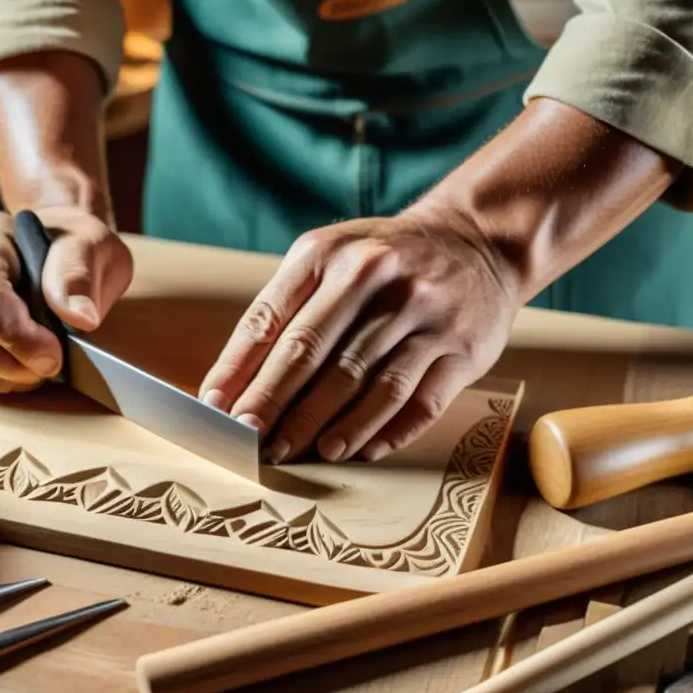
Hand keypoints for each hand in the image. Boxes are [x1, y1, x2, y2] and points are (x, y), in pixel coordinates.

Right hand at [0, 206, 132, 391]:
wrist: (53, 251)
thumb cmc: (72, 249)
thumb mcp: (93, 247)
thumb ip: (80, 274)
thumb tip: (77, 316)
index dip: (18, 339)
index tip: (54, 355)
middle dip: (11, 364)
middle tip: (49, 363)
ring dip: (0, 376)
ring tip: (33, 363)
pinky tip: (9, 364)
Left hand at [197, 201, 519, 463]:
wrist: (477, 240)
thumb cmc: (383, 261)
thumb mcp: (331, 258)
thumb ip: (285, 310)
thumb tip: (234, 383)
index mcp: (329, 254)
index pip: (271, 319)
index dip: (238, 369)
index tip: (215, 408)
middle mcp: (377, 277)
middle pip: (313, 353)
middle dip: (274, 404)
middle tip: (250, 440)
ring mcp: (425, 312)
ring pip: (368, 383)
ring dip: (331, 425)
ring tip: (303, 452)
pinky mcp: (463, 347)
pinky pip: (420, 401)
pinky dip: (388, 431)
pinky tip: (360, 450)